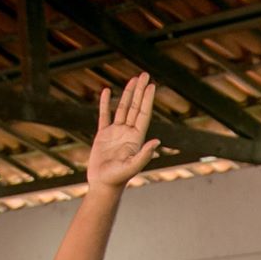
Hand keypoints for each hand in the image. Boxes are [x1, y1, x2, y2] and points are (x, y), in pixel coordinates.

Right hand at [87, 73, 160, 189]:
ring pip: (123, 108)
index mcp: (136, 138)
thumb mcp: (132, 166)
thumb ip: (144, 154)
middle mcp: (128, 133)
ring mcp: (116, 133)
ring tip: (133, 80)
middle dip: (140, 91)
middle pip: (136, 107)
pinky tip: (106, 91)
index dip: (147, 99)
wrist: (103, 185)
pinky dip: (105, 103)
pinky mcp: (103, 135)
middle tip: (144, 75)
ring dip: (128, 94)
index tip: (151, 85)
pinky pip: (104, 115)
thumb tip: (157, 141)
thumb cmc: (118, 178)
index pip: (143, 114)